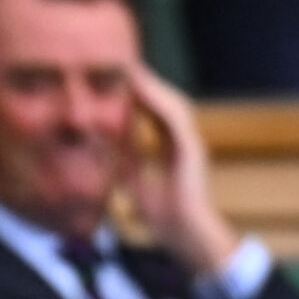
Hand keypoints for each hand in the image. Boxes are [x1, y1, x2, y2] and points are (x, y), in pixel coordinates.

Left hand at [123, 59, 240, 277]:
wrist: (183, 235)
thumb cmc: (162, 215)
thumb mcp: (134, 182)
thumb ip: (125, 163)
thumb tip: (105, 149)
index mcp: (172, 147)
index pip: (154, 112)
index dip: (138, 94)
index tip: (119, 78)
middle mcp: (183, 141)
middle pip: (164, 102)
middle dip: (146, 82)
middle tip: (124, 63)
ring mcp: (191, 144)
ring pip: (172, 105)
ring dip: (152, 86)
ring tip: (133, 69)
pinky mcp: (193, 150)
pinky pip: (176, 120)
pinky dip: (160, 104)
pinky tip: (145, 91)